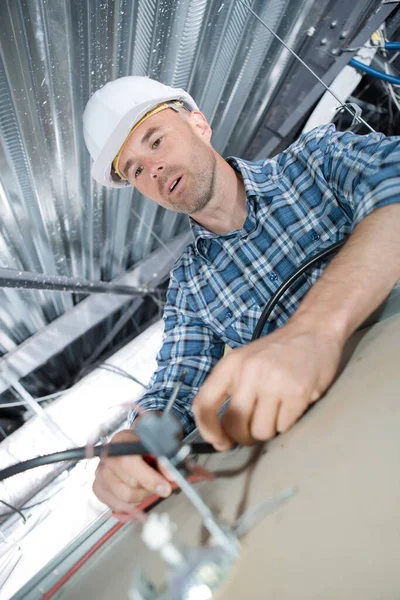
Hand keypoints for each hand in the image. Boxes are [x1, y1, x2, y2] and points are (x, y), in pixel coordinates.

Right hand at [92, 427, 172, 512]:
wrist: (132, 444)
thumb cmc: (145, 445)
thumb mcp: (159, 445)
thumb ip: (165, 460)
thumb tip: (171, 476)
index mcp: (121, 440)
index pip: (129, 463)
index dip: (149, 478)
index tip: (165, 488)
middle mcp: (107, 457)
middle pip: (129, 485)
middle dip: (150, 488)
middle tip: (159, 483)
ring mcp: (100, 473)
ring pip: (125, 498)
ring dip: (142, 496)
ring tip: (147, 485)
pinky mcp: (98, 488)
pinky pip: (119, 506)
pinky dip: (132, 504)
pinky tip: (137, 491)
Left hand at [193, 324, 342, 447]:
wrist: (313, 330)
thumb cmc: (277, 351)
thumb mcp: (244, 361)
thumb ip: (230, 390)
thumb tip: (221, 432)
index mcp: (230, 365)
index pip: (203, 404)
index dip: (207, 430)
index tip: (218, 441)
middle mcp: (249, 372)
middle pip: (234, 425)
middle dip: (244, 436)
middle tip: (253, 429)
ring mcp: (273, 382)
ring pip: (261, 431)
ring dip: (268, 429)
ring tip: (275, 411)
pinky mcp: (297, 392)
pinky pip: (284, 427)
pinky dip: (286, 423)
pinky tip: (291, 405)